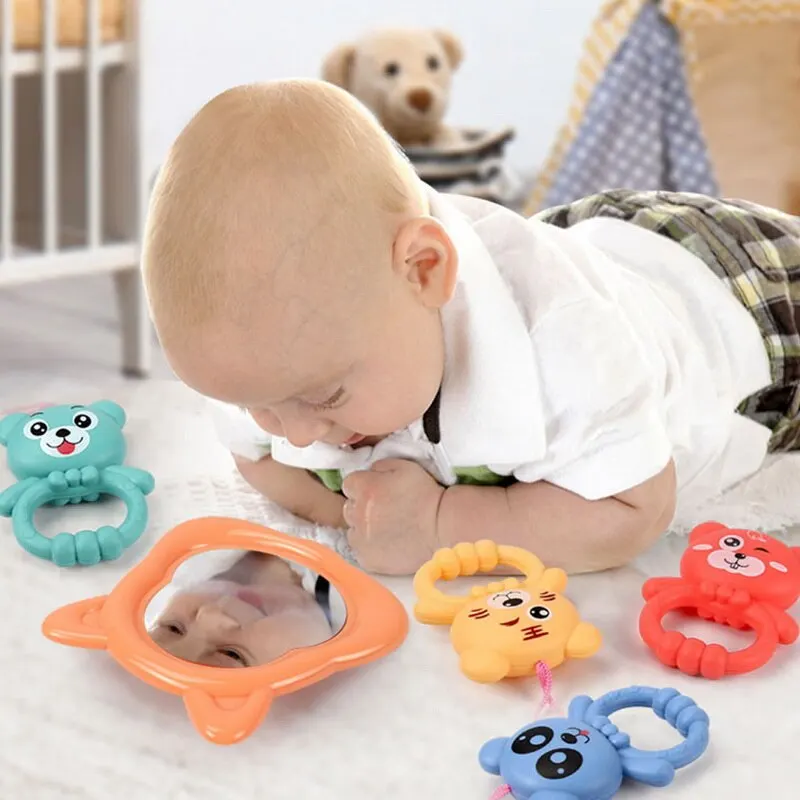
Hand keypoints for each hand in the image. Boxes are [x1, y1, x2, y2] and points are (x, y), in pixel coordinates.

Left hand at [342, 459, 443, 574]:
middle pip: (349, 507)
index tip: (376, 492)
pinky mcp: (367, 559)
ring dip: (364, 528)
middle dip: (362, 507)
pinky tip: (388, 543)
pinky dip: (370, 547)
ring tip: (387, 529)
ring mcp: (361, 538)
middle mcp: (357, 513)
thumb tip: (369, 473)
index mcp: (365, 488)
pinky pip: (360, 550)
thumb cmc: (427, 495)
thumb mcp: (405, 467)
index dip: (363, 487)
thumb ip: (379, 466)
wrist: (443, 527)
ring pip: (353, 530)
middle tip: (384, 510)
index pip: (349, 484)